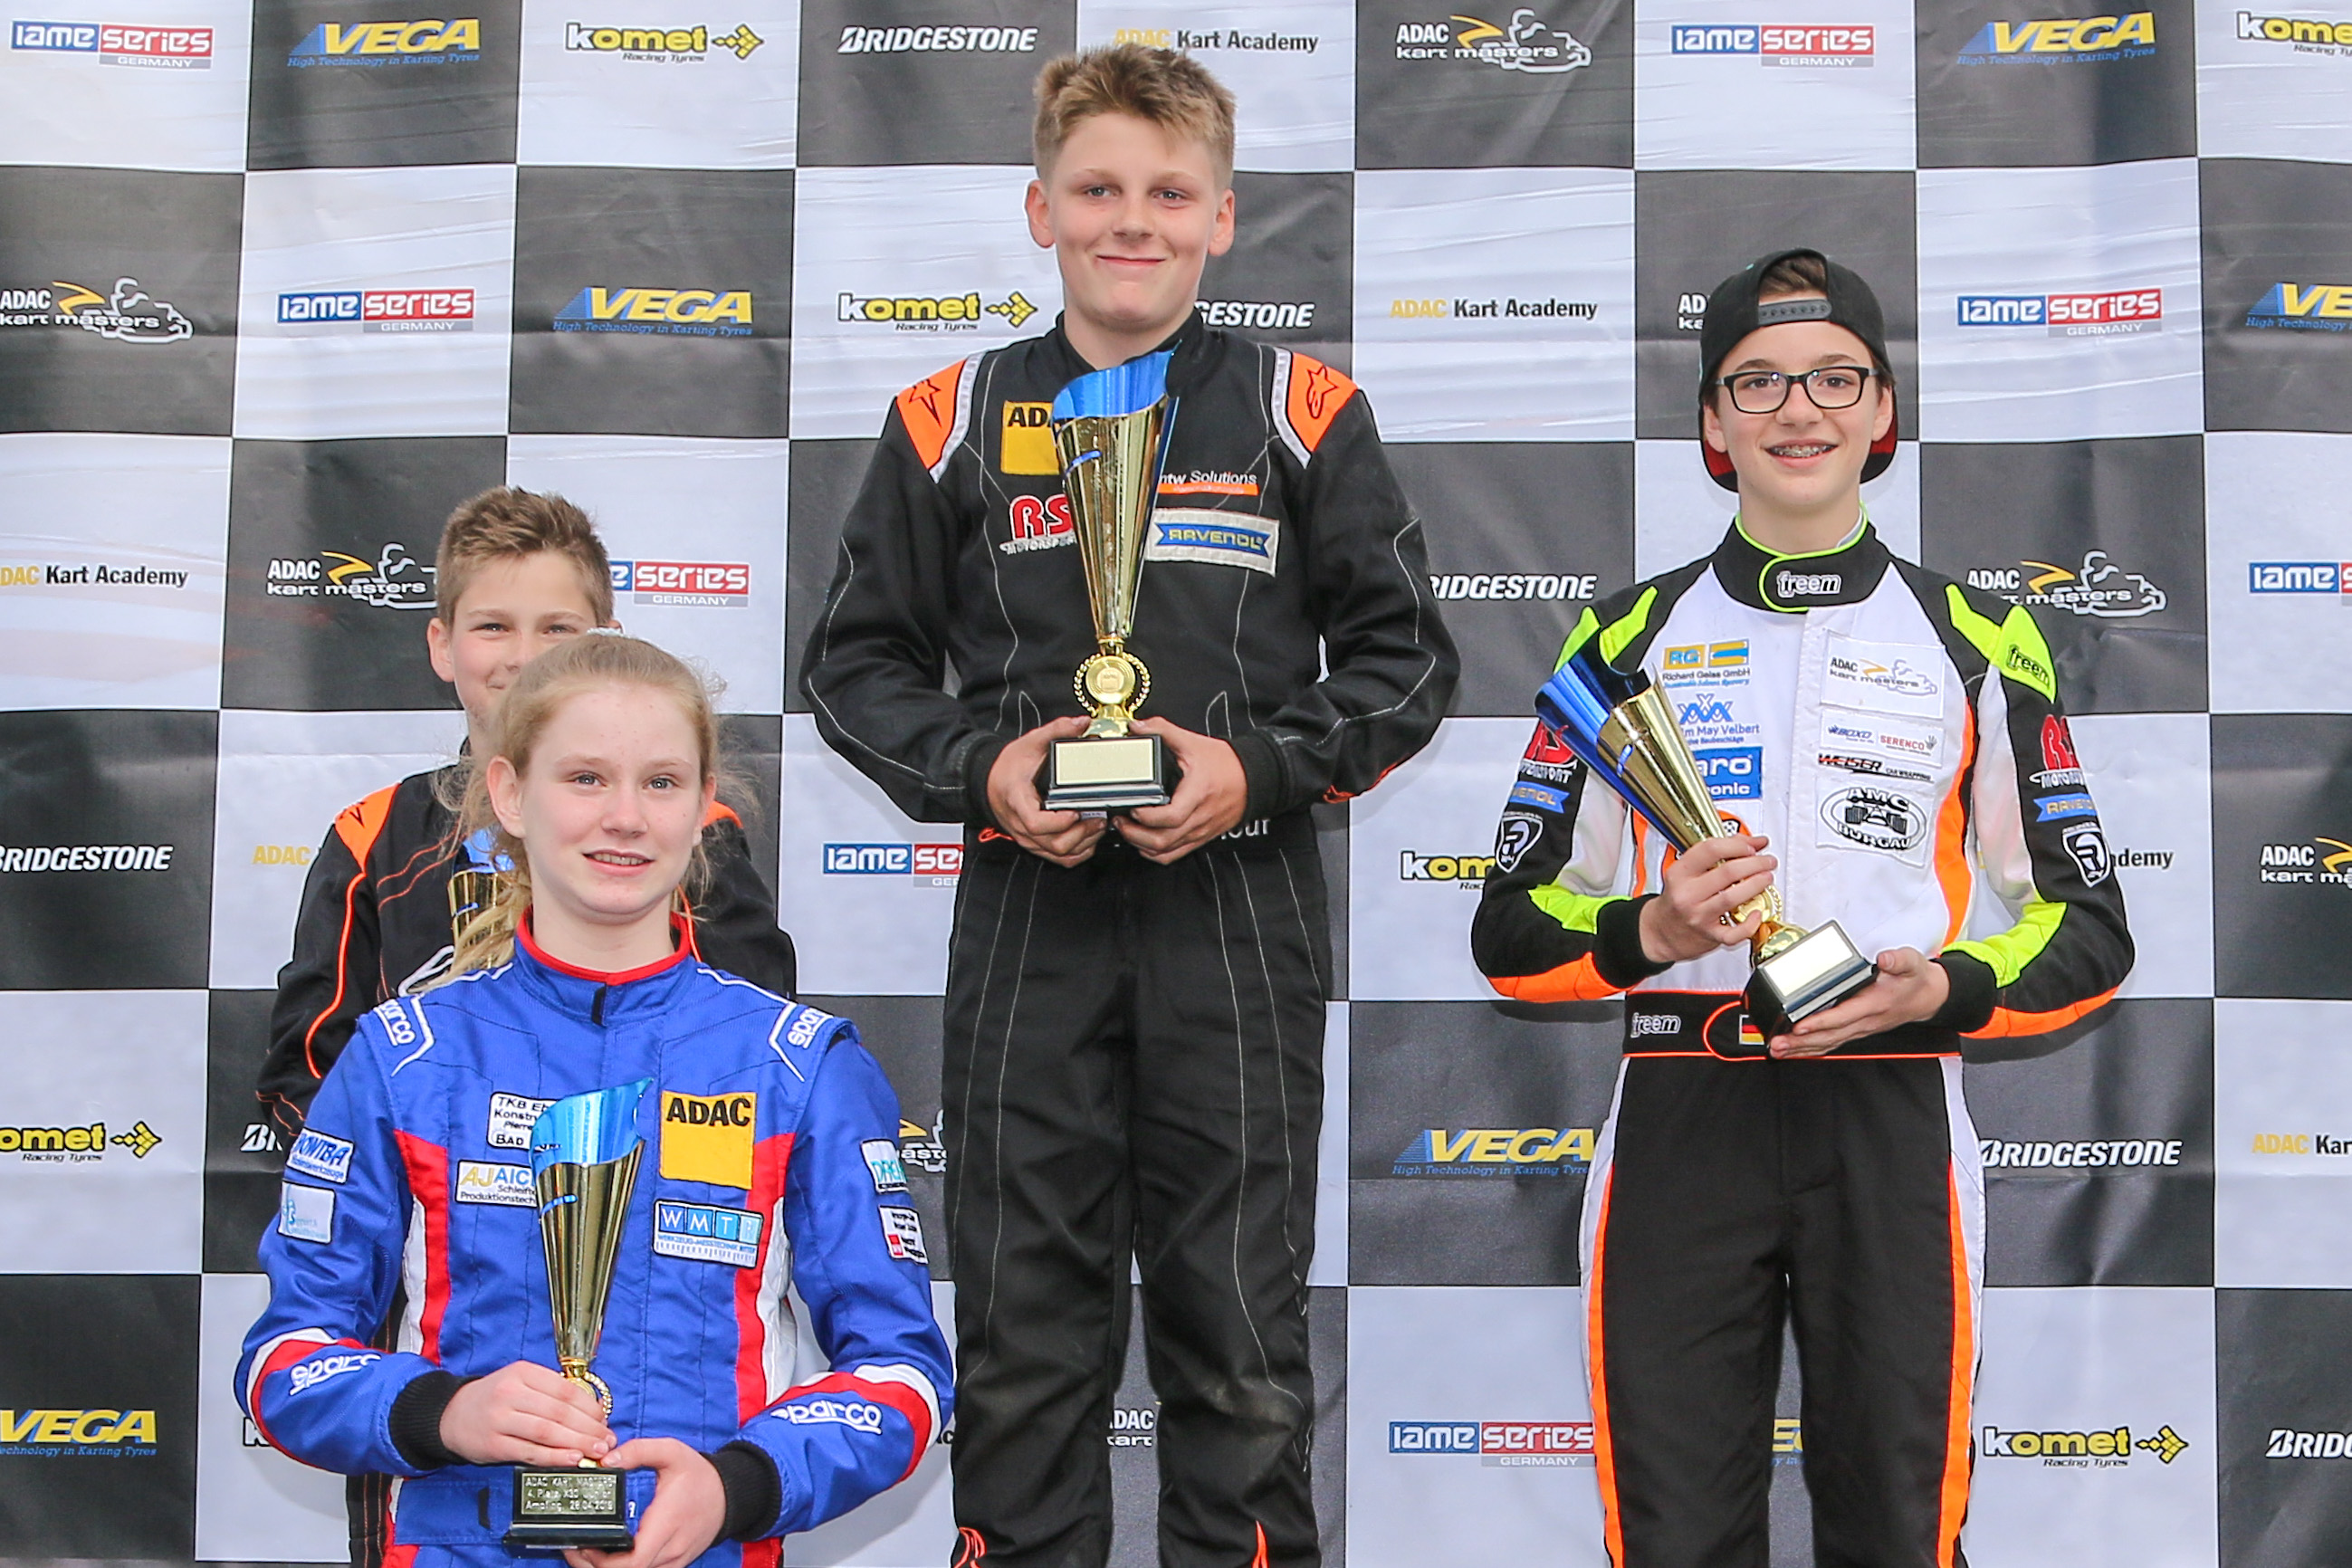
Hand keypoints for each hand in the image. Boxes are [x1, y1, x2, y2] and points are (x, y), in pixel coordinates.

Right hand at [437, 1360, 612, 1466]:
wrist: (450, 1415)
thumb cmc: (494, 1399)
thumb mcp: (520, 1382)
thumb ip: (550, 1392)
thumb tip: (591, 1411)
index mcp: (523, 1373)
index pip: (566, 1390)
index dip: (590, 1408)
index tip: (605, 1421)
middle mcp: (511, 1393)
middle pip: (559, 1412)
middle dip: (588, 1429)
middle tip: (606, 1441)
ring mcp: (500, 1419)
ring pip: (547, 1432)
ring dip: (576, 1443)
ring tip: (595, 1451)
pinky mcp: (493, 1444)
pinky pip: (529, 1452)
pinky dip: (553, 1457)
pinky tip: (571, 1460)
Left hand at [563, 1438, 726, 1567]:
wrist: (731, 1495)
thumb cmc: (700, 1475)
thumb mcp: (672, 1451)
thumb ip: (639, 1450)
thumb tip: (607, 1460)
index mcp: (667, 1524)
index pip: (634, 1561)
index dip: (603, 1561)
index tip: (584, 1543)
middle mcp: (670, 1550)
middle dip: (593, 1565)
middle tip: (573, 1546)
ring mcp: (672, 1561)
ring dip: (604, 1567)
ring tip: (584, 1549)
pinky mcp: (673, 1564)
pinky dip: (621, 1567)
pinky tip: (607, 1553)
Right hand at [985, 716, 1106, 866]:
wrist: (990, 781)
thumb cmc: (1008, 767)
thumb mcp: (1030, 742)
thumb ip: (1056, 730)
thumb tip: (1080, 723)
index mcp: (1019, 800)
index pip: (1035, 822)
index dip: (1058, 822)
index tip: (1075, 811)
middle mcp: (1022, 824)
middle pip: (1052, 843)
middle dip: (1080, 834)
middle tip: (1097, 818)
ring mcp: (1028, 837)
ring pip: (1057, 854)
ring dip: (1082, 844)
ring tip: (1097, 825)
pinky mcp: (1035, 843)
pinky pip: (1058, 858)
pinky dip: (1077, 854)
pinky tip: (1088, 839)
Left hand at [1113, 717, 1246, 863]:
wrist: (1253, 778)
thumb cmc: (1227, 764)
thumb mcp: (1193, 742)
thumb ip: (1163, 730)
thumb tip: (1138, 726)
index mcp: (1197, 794)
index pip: (1171, 817)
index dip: (1147, 817)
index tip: (1133, 806)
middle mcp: (1198, 818)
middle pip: (1163, 840)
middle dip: (1135, 834)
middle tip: (1121, 821)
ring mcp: (1199, 831)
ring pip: (1166, 851)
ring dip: (1142, 845)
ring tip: (1128, 830)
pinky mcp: (1199, 837)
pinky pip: (1175, 855)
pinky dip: (1156, 853)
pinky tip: (1144, 843)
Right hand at [1637, 835, 1777, 964]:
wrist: (1661, 931)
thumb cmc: (1679, 898)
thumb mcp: (1689, 871)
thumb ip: (1719, 853)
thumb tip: (1752, 841)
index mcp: (1680, 873)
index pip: (1710, 849)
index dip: (1737, 845)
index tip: (1751, 846)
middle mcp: (1687, 894)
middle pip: (1727, 872)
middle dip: (1755, 863)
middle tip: (1767, 861)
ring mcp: (1698, 915)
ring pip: (1732, 897)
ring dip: (1756, 885)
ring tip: (1767, 877)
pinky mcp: (1709, 935)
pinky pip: (1733, 933)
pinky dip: (1750, 924)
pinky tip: (1758, 913)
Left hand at [1768, 946, 1949, 1058]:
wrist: (1928, 997)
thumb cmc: (1915, 979)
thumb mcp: (1912, 963)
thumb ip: (1899, 960)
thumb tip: (1885, 958)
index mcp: (1875, 1003)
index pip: (1843, 1015)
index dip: (1821, 1021)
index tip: (1799, 1024)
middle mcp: (1864, 1020)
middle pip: (1829, 1034)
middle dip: (1801, 1041)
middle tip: (1777, 1043)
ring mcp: (1859, 1028)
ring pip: (1827, 1043)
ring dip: (1801, 1048)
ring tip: (1777, 1050)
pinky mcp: (1855, 1030)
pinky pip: (1831, 1043)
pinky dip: (1811, 1049)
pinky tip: (1793, 1051)